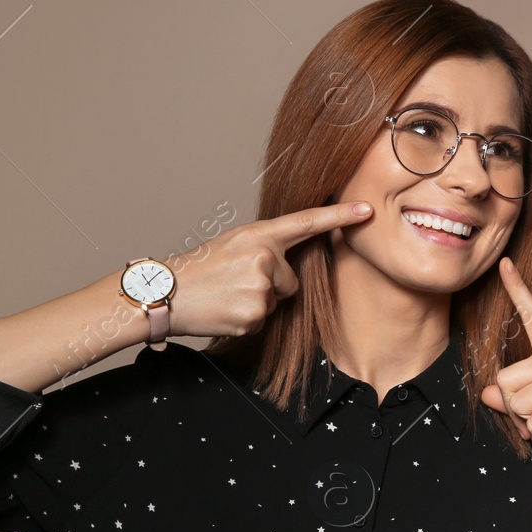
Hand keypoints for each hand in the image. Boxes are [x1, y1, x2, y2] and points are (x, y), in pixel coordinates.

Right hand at [161, 201, 372, 338]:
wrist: (165, 294)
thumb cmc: (199, 270)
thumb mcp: (233, 245)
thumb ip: (266, 248)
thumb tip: (290, 264)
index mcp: (258, 235)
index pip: (306, 223)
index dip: (339, 217)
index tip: (367, 210)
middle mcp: (264, 257)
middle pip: (290, 281)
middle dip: (269, 286)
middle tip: (233, 282)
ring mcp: (260, 287)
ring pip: (277, 302)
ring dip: (257, 303)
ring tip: (227, 295)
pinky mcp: (254, 314)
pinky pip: (264, 320)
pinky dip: (246, 319)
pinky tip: (225, 310)